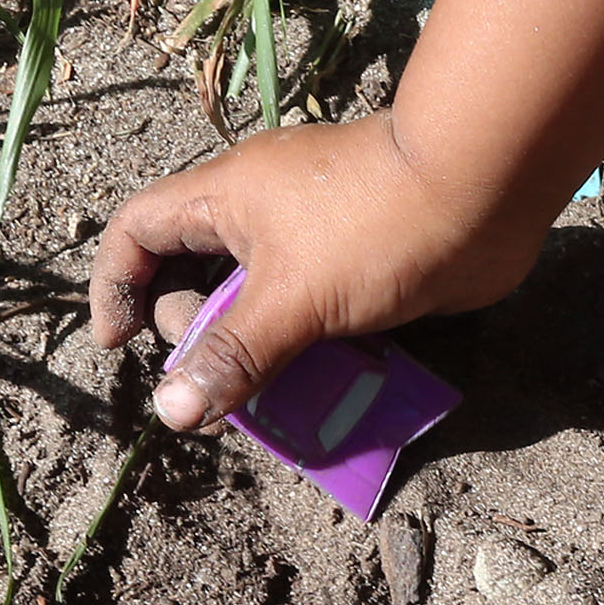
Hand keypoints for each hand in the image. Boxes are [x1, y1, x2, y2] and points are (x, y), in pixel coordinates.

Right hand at [91, 111, 546, 429]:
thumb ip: (234, 354)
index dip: (118, 284)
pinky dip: (310, 349)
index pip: (141, 231)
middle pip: (199, 271)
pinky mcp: (367, 266)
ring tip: (258, 403)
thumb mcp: (292, 299)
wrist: (485, 195)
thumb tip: (173, 409)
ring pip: (263, 298)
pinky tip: (317, 393)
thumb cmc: (377, 230)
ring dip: (258, 349)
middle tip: (216, 377)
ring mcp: (319, 238)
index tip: (121, 343)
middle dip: (196, 330)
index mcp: (226, 198)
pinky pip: (318, 311)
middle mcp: (265, 212)